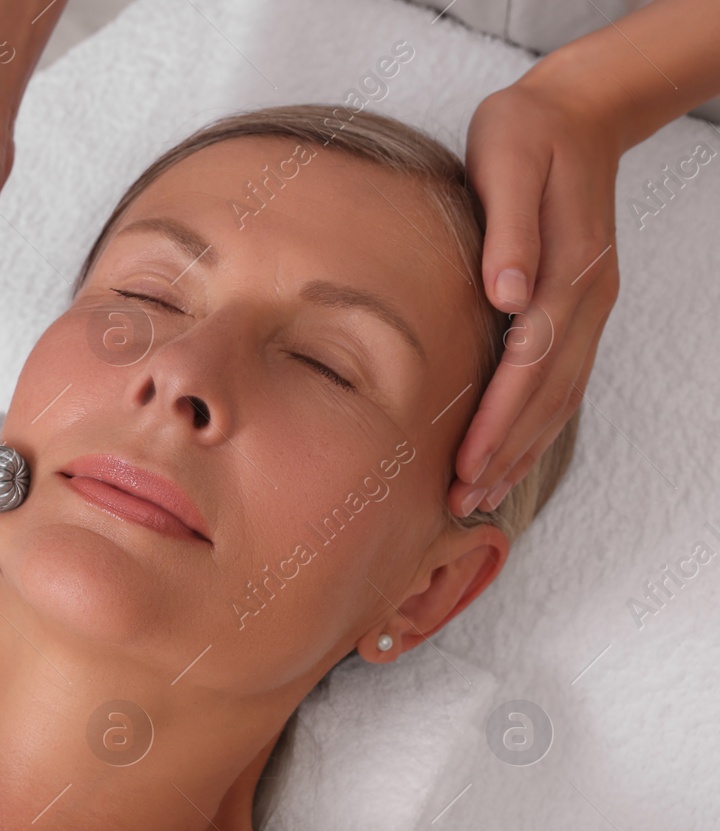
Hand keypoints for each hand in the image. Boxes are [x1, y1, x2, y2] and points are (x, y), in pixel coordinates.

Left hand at [452, 63, 623, 516]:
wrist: (577, 110)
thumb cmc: (527, 134)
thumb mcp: (508, 162)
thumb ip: (507, 229)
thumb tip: (505, 293)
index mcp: (567, 271)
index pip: (529, 363)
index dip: (498, 420)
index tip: (466, 464)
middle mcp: (585, 298)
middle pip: (547, 394)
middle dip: (505, 452)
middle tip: (462, 501)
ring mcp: (587, 306)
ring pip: (559, 395)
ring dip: (521, 448)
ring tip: (479, 493)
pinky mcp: (576, 306)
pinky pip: (561, 379)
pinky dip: (536, 422)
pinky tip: (509, 448)